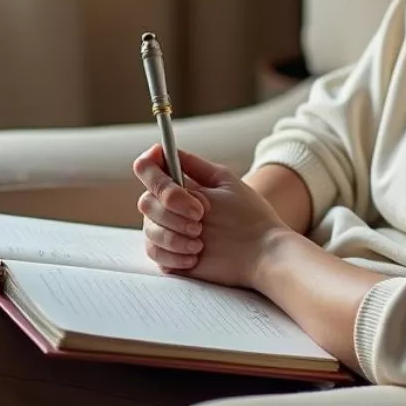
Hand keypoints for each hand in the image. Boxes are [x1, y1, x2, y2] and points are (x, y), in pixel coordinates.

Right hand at [133, 146, 290, 288]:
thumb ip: (192, 166)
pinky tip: (195, 256)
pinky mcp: (168, 256)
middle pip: (146, 201)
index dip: (150, 171)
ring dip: (174, 235)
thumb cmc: (246, 214)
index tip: (170, 181)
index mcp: (180, 184)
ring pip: (149, 229)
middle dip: (172, 209)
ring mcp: (167, 230)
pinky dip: (173, 254)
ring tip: (200, 241)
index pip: (148, 169)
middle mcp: (168, 206)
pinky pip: (154, 253)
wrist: (259, 250)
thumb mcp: (223, 181)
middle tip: (201, 217)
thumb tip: (162, 148)